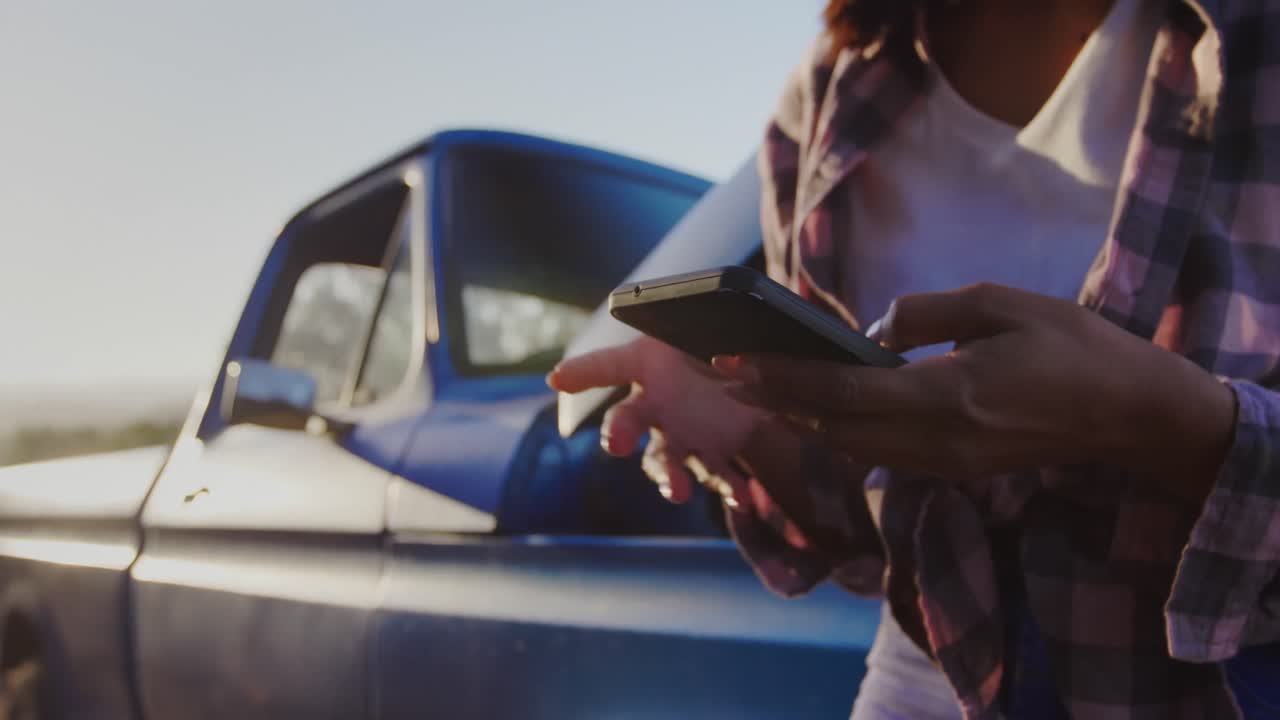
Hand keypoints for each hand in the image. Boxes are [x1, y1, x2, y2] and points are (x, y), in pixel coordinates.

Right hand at [547, 336, 765, 507]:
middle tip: (616, 443)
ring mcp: (682, 436)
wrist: (749, 375)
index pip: (607, 366)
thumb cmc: (708, 347)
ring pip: (667, 461)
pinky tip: (742, 498)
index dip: (581, 371)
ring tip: (676, 492)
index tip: (556, 379)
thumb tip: (685, 353)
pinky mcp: (715, 456)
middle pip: (626, 423)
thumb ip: (693, 334)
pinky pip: (719, 476)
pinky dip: (730, 490)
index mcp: (647, 368)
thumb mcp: (698, 330)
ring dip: (669, 477)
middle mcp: (655, 408)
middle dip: (619, 432)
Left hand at [716, 283, 1235, 496]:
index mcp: (946, 396)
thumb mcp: (999, 303)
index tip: (734, 361)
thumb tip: (870, 333)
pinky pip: (878, 455)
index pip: (841, 390)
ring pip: (850, 447)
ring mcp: (944, 462)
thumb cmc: (1072, 346)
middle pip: (832, 426)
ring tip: (756, 389)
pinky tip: (816, 409)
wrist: (1130, 412)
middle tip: (724, 374)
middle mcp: (936, 441)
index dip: (782, 376)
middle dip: (774, 399)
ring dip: (800, 418)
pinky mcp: (953, 469)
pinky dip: (837, 432)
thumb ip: (924, 315)